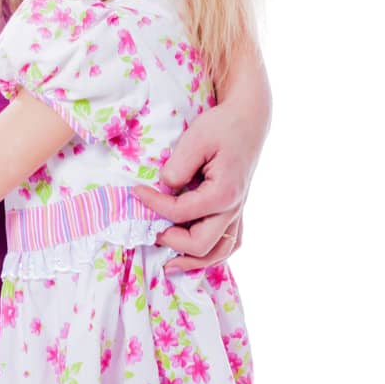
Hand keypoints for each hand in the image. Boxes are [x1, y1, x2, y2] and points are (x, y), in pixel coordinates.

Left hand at [132, 101, 257, 272]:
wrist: (248, 121)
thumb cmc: (222, 126)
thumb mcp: (196, 138)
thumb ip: (179, 166)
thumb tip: (164, 186)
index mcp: (223, 192)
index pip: (181, 212)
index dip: (154, 205)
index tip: (136, 192)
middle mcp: (233, 208)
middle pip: (201, 244)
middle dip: (171, 241)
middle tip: (149, 230)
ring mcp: (238, 212)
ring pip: (220, 252)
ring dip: (193, 260)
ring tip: (168, 263)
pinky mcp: (237, 210)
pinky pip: (230, 243)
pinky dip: (212, 254)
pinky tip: (194, 255)